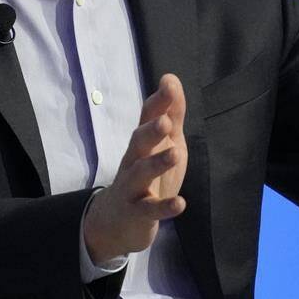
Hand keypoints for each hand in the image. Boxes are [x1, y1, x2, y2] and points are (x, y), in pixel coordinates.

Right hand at [83, 74, 188, 263]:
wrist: (117, 220)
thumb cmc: (146, 174)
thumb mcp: (164, 142)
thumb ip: (171, 113)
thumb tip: (171, 78)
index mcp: (142, 142)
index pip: (147, 118)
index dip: (159, 102)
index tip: (169, 84)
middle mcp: (133, 160)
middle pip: (138, 142)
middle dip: (151, 131)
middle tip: (166, 121)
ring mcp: (132, 187)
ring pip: (140, 173)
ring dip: (157, 163)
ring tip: (175, 154)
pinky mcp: (137, 212)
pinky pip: (149, 210)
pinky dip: (164, 207)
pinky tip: (180, 203)